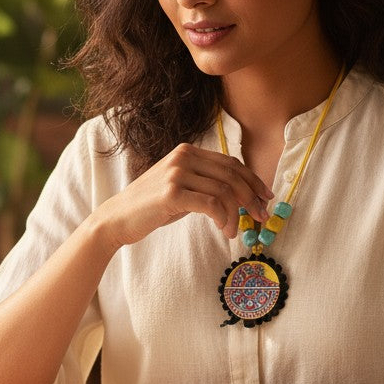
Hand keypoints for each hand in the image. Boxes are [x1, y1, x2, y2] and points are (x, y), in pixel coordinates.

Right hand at [94, 143, 272, 249]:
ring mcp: (176, 173)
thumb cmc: (151, 207)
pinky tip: (224, 230)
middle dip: (251, 197)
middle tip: (261, 216)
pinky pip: (212, 204)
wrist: (118, 218)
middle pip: (231, 174)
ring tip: (234, 231)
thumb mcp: (180, 187)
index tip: (265, 196)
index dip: (252, 179)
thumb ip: (204, 183)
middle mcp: (182, 157)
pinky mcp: (172, 193)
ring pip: (224, 190)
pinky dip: (224, 218)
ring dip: (236, 214)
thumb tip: (240, 194)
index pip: (230, 162)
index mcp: (187, 152)